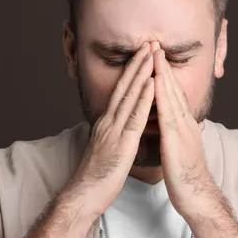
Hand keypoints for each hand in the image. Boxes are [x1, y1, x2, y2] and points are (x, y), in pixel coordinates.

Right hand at [68, 41, 154, 215]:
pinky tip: (152, 83)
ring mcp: (113, 130)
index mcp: (107, 122)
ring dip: (141, 73)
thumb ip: (114, 133)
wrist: (85, 195)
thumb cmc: (98, 175)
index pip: (121, 91)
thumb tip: (122, 126)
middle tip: (149, 42)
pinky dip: (143, 98)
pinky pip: (134, 117)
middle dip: (137, 63)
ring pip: (129, 96)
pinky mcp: (121, 143)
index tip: (143, 54)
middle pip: (124, 86)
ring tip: (152, 53)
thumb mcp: (107, 148)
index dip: (132, 71)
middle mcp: (108, 121)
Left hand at [151, 42, 214, 216]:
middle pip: (173, 89)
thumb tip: (170, 126)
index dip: (165, 74)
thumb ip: (176, 134)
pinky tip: (155, 83)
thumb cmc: (187, 176)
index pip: (173, 94)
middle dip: (163, 66)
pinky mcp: (177, 140)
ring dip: (163, 74)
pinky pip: (168, 114)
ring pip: (171, 96)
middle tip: (155, 44)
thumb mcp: (180, 149)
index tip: (156, 57)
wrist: (197, 196)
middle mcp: (185, 123)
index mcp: (183, 125)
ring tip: (155, 54)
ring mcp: (182, 130)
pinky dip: (162, 97)